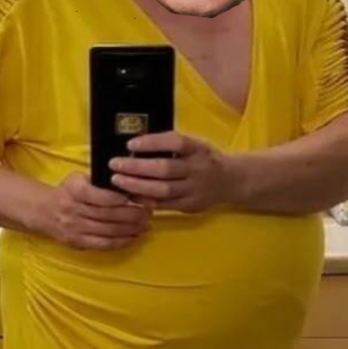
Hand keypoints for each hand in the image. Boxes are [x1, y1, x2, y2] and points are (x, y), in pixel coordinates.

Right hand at [42, 170, 154, 250]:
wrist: (44, 210)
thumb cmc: (68, 192)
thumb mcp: (78, 178)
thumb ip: (99, 181)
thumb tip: (130, 184)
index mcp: (74, 190)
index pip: (100, 196)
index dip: (119, 199)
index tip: (136, 198)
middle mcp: (73, 210)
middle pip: (108, 215)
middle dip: (132, 215)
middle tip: (148, 214)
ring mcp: (75, 228)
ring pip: (108, 230)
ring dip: (130, 229)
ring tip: (145, 226)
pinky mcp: (77, 242)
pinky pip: (102, 244)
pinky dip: (120, 242)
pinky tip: (133, 238)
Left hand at [109, 131, 234, 212]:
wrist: (232, 181)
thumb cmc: (205, 158)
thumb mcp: (195, 144)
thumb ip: (172, 144)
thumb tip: (136, 144)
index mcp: (198, 148)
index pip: (175, 142)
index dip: (152, 143)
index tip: (130, 144)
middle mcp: (198, 169)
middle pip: (165, 169)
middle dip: (137, 167)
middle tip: (115, 164)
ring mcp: (195, 189)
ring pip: (163, 190)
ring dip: (137, 186)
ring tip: (118, 181)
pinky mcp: (191, 206)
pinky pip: (165, 205)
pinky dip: (146, 201)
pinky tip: (131, 196)